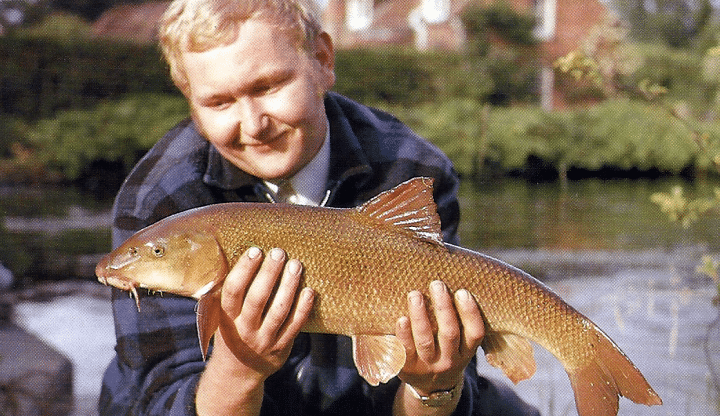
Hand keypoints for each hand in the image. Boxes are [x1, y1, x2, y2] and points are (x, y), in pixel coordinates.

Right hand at [214, 246, 314, 382]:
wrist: (239, 371)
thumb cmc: (234, 330)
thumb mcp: (225, 314)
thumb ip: (233, 292)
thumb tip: (245, 254)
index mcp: (227, 317)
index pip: (233, 290)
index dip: (244, 269)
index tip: (256, 250)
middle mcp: (244, 329)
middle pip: (258, 298)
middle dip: (269, 273)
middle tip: (279, 252)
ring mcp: (264, 340)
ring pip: (279, 310)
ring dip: (289, 285)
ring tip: (296, 265)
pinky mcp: (281, 347)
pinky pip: (295, 325)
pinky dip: (303, 307)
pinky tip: (309, 290)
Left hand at [395, 280, 483, 394]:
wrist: (430, 387)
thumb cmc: (446, 351)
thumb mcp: (460, 344)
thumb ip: (460, 320)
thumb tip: (452, 278)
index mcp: (466, 351)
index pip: (475, 332)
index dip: (470, 312)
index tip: (462, 291)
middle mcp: (449, 360)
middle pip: (449, 334)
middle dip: (443, 307)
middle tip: (437, 284)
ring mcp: (428, 365)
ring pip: (425, 340)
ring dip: (420, 316)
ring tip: (415, 294)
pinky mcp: (407, 368)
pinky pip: (404, 350)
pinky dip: (403, 333)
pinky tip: (401, 318)